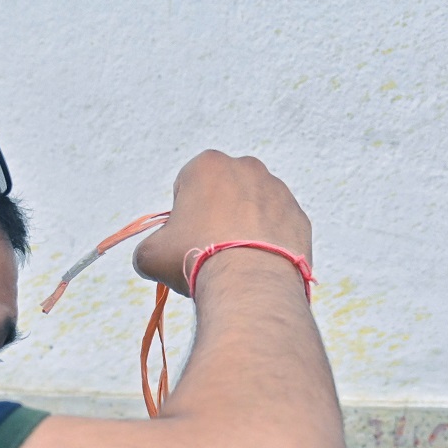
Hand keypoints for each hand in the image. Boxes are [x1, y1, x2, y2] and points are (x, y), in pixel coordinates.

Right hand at [134, 151, 312, 296]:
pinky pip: (279, 231)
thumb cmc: (196, 259)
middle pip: (224, 195)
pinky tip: (260, 267)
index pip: (187, 186)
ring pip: (254, 211)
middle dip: (218, 218)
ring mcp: (279, 191)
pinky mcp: (299, 217)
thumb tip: (151, 258)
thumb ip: (147, 248)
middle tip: (211, 252)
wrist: (250, 283)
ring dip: (245, 231)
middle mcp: (247, 167)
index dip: (183, 216)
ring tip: (238, 263)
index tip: (187, 239)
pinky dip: (270, 246)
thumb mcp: (151, 255)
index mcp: (208, 164)